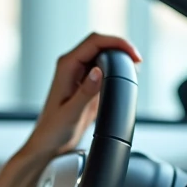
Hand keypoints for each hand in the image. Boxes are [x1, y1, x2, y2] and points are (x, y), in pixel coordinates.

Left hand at [21, 33, 141, 162]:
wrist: (48, 144)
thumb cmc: (52, 131)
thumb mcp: (71, 113)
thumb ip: (86, 92)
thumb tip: (98, 71)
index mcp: (66, 67)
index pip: (94, 42)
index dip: (116, 43)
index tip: (133, 54)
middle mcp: (71, 66)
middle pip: (100, 44)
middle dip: (121, 48)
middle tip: (138, 61)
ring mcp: (79, 74)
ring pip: (102, 54)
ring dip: (119, 58)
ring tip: (134, 69)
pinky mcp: (85, 84)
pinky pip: (103, 68)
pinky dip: (115, 70)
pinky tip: (123, 79)